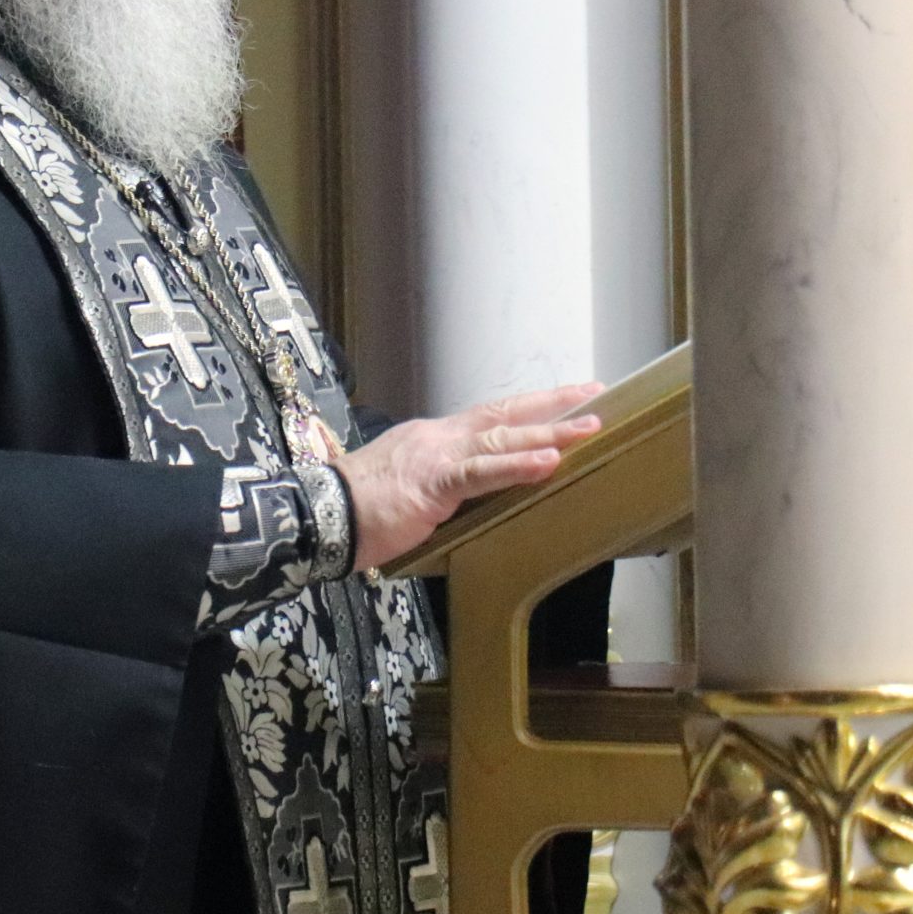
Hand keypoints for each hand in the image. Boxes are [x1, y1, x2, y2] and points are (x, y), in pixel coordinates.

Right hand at [336, 383, 603, 569]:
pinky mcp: (432, 484)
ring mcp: (436, 458)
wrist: (319, 516)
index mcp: (432, 439)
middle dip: (552, 407)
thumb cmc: (356, 511)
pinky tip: (548, 462)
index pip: (489, 418)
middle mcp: (438, 438)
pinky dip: (517, 466)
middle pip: (504, 415)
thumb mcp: (406, 489)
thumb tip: (466, 499)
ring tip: (588, 429)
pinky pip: (481, 473)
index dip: (528, 410)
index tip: (563, 401)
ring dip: (549, 434)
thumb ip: (440, 487)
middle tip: (593, 396)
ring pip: (501, 439)